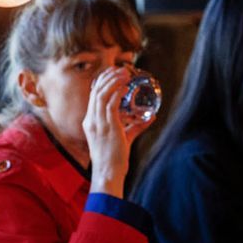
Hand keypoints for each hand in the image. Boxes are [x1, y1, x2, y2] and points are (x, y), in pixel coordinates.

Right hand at [83, 67, 135, 194]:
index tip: (113, 74)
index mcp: (90, 122)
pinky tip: (125, 86)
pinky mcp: (106, 126)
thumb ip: (136, 126)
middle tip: (120, 69)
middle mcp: (91, 120)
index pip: (93, 96)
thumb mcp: (125, 138)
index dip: (102, 82)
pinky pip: (110, 103)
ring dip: (113, 81)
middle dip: (107, 77)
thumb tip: (152, 117)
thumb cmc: (114, 159)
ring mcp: (97, 123)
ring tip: (125, 74)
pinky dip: (117, 92)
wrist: (108, 173)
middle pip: (96, 91)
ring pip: (101, 94)